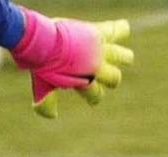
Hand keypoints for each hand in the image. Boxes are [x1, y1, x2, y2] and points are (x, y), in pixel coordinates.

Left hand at [11, 8, 133, 117]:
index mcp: (85, 82)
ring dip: (121, 57)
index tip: (89, 95)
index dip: (93, 97)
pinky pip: (121, 30)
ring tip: (115, 55)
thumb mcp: (42, 88)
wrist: (44, 42)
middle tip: (97, 73)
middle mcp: (97, 68)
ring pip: (125, 57)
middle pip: (114, 78)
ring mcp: (101, 51)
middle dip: (109, 79)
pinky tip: (118, 29)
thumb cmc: (42, 66)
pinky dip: (121, 29)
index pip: (97, 95)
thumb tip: (52, 116)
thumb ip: (46, 104)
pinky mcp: (101, 33)